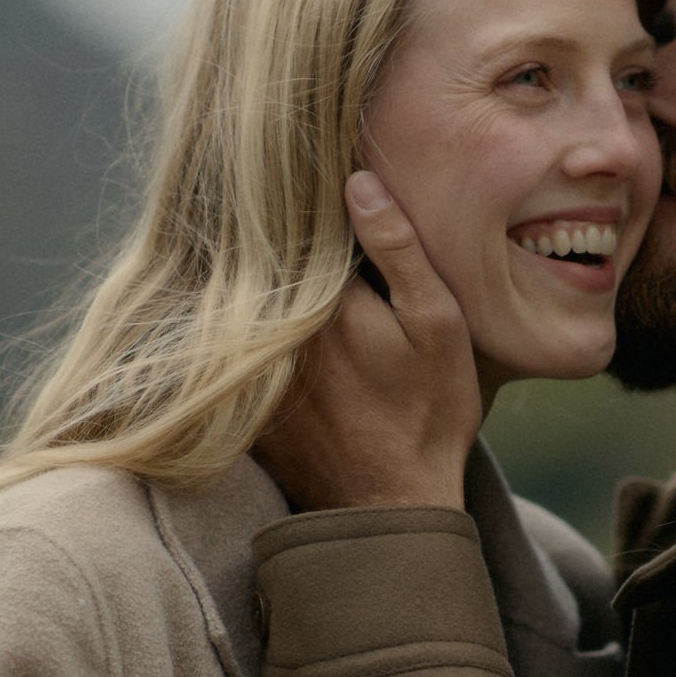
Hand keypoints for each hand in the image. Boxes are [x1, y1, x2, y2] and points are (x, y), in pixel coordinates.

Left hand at [253, 172, 483, 511]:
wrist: (390, 509)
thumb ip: (398, 250)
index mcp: (321, 298)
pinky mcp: (243, 398)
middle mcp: (275, 327)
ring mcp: (253, 367)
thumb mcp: (437, 325)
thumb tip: (356, 179)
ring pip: (254, 299)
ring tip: (273, 240)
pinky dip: (249, 325)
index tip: (316, 167)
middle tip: (293, 193)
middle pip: (273, 259)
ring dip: (264, 275)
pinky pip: (238, 345)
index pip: (306, 226)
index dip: (311, 195)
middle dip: (285, 231)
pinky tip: (263, 309)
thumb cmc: (427, 416)